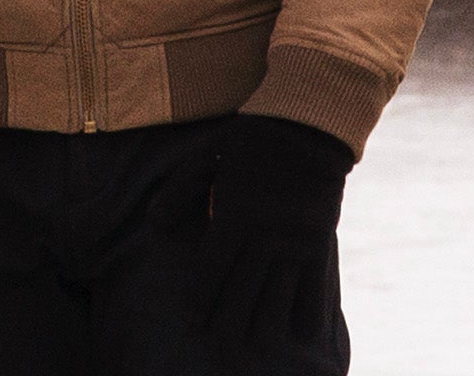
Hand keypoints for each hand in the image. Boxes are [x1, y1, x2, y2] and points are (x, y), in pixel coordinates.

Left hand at [189, 114, 353, 345]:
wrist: (306, 126)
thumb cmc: (249, 141)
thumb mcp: (205, 158)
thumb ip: (179, 192)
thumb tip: (154, 226)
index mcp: (235, 217)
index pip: (212, 273)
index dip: (201, 301)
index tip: (193, 321)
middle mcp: (265, 237)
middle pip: (242, 294)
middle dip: (228, 324)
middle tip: (219, 347)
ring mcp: (295, 243)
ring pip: (277, 298)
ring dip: (263, 326)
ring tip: (252, 347)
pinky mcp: (319, 243)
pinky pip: (315, 287)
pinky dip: (308, 313)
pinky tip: (301, 335)